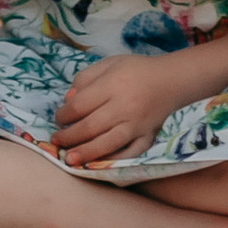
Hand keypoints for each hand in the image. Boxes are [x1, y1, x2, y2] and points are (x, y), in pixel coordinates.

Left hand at [52, 51, 182, 171]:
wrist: (171, 81)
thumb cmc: (135, 70)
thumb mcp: (108, 64)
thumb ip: (85, 78)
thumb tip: (67, 101)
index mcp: (112, 85)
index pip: (80, 105)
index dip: (63, 114)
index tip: (58, 118)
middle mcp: (124, 107)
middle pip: (90, 126)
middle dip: (69, 136)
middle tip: (56, 140)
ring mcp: (137, 125)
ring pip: (107, 143)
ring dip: (85, 153)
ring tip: (69, 159)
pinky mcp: (147, 137)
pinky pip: (130, 153)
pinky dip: (114, 160)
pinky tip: (98, 164)